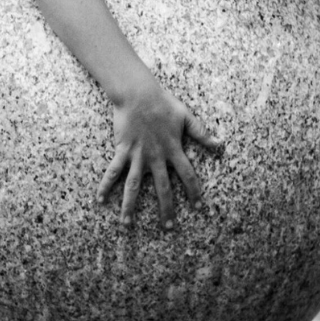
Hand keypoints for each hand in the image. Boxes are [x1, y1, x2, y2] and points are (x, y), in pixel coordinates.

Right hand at [96, 83, 221, 230]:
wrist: (138, 93)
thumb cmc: (163, 103)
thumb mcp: (186, 116)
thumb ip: (202, 133)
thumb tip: (220, 144)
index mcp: (173, 149)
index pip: (188, 175)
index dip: (195, 192)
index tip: (199, 207)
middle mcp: (156, 156)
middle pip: (162, 188)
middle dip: (166, 209)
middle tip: (168, 227)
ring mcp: (137, 155)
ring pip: (133, 186)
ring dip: (129, 206)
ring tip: (126, 225)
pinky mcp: (122, 150)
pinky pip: (113, 171)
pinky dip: (105, 185)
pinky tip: (99, 200)